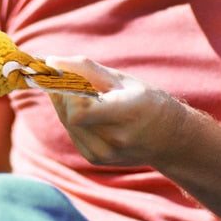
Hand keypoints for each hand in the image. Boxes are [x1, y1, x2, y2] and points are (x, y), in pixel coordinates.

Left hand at [47, 56, 187, 166]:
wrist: (170, 138)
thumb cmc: (147, 101)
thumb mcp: (122, 80)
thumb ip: (85, 69)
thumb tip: (50, 61)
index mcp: (127, 115)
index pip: (79, 113)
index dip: (67, 93)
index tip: (65, 75)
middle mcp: (115, 140)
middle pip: (70, 116)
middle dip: (62, 94)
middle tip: (66, 78)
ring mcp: (104, 154)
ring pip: (67, 124)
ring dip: (66, 105)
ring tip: (83, 93)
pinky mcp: (96, 159)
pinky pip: (72, 133)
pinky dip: (72, 118)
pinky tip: (87, 110)